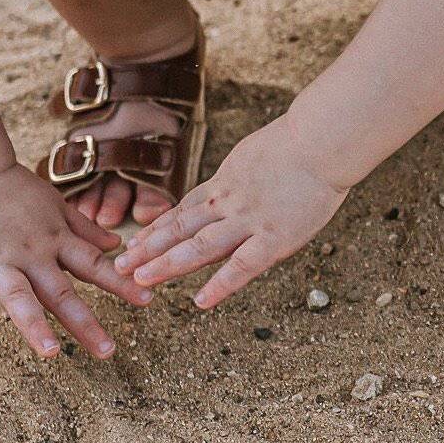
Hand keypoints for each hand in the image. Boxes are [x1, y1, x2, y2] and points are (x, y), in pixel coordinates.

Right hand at [0, 163, 152, 358]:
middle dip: (86, 322)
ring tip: (50, 353)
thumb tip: (117, 245)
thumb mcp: (59, 206)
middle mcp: (33, 254)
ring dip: (35, 325)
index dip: (122, 283)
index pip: (95, 266)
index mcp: (57, 242)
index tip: (147, 300)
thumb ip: (86, 229)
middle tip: (108, 351)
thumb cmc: (18, 192)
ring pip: (20, 297)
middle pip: (63, 292)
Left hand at [114, 117, 347, 307]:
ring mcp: (249, 221)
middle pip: (180, 229)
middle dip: (148, 249)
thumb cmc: (301, 143)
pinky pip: (242, 266)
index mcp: (225, 183)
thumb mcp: (256, 154)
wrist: (323, 140)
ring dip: (167, 264)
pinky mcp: (274, 238)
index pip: (182, 211)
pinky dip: (221, 285)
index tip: (133, 245)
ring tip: (140, 280)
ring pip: (200, 246)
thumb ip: (240, 176)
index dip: (156, 230)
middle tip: (120, 267)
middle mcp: (229, 204)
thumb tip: (228, 186)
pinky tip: (201, 302)